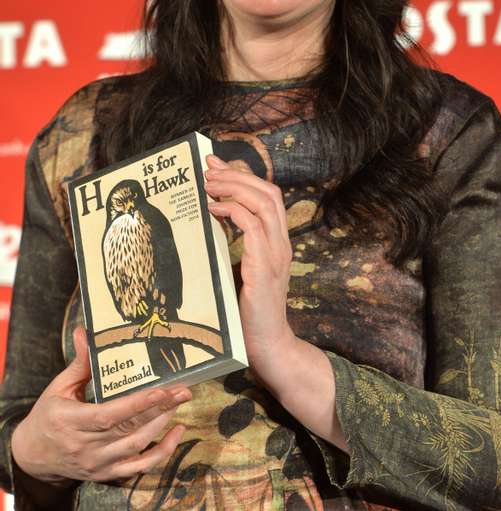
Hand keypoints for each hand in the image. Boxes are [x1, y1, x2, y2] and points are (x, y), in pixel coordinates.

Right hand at [11, 326, 190, 483]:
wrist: (33, 456)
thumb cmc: (48, 415)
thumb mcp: (58, 387)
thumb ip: (79, 363)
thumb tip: (85, 332)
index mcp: (70, 421)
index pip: (109, 415)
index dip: (137, 404)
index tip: (161, 390)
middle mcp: (84, 446)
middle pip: (129, 429)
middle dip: (160, 408)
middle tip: (183, 390)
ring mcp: (97, 463)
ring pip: (137, 446)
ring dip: (162, 424)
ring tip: (179, 402)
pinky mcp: (106, 474)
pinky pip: (139, 468)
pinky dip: (162, 453)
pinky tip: (177, 433)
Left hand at [205, 154, 295, 373]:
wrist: (267, 346)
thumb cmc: (247, 311)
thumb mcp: (240, 270)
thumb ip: (232, 246)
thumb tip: (208, 219)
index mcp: (277, 242)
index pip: (268, 195)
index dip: (243, 175)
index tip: (215, 164)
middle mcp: (281, 243)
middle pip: (268, 192)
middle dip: (238, 174)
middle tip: (209, 169)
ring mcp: (276, 255)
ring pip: (264, 203)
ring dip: (234, 187)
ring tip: (208, 184)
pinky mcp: (265, 269)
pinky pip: (252, 227)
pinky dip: (232, 211)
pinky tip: (212, 210)